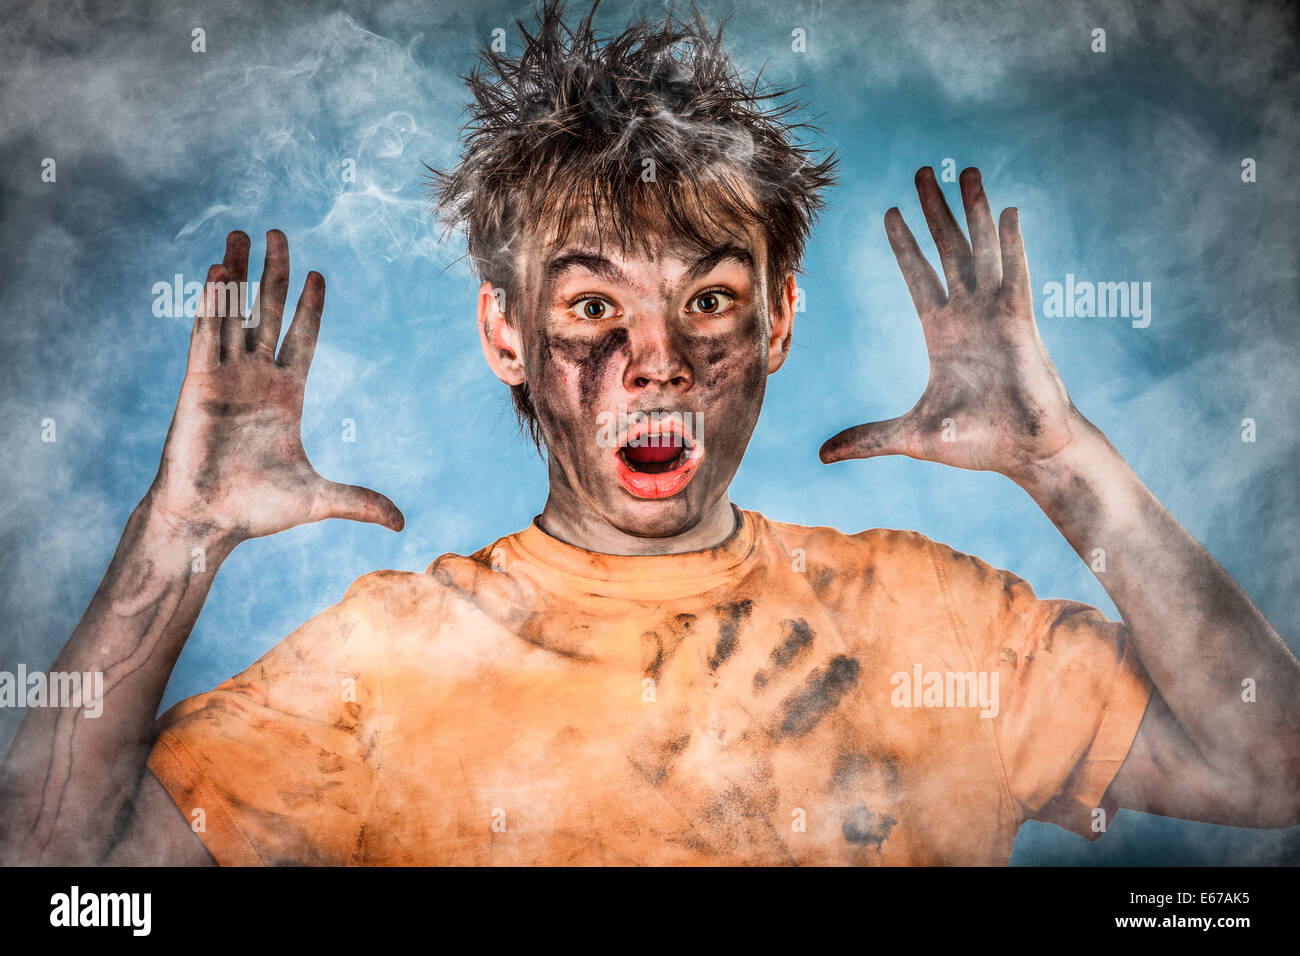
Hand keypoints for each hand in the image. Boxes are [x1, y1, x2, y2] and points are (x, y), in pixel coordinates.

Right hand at [145, 230, 403, 541]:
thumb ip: (360, 502)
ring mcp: (225, 377)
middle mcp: (254, 378)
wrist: (208, 523)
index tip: (318, 275)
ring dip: (237, 274)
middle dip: (274, 274)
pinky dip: (212, 303)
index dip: (310, 307)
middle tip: (277, 234)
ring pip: (233, 314)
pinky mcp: (198, 383)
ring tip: (241, 234)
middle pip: (267, 312)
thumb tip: (400, 523)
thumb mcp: (319, 501)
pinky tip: (218, 271)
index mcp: (285, 395)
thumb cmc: (256, 511)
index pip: (301, 338)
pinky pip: (206, 334)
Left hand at [819, 166, 1087, 484]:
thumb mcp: (911, 438)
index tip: (891, 212)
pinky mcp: (1021, 323)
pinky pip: (1014, 274)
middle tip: (922, 173)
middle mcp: (968, 316)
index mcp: (942, 334)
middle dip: (934, 212)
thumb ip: (868, 439)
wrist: (1026, 452)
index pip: (919, 277)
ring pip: (981, 250)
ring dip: (973, 211)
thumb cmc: (977, 444)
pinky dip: (1011, 243)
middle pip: (947, 251)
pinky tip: (1007, 211)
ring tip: (966, 171)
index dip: (905, 245)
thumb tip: (822, 455)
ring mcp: (996, 315)